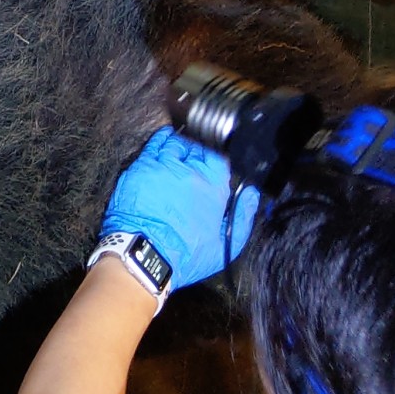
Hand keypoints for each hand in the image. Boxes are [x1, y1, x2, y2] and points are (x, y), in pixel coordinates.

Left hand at [99, 126, 258, 290]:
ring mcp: (165, 166)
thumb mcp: (226, 245)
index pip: (219, 156)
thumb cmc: (186, 254)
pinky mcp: (143, 167)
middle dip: (197, 148)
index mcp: (214, 187)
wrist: (146, 254)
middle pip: (197, 147)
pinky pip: (154, 145)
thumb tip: (251, 194)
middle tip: (195, 153)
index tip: (214, 156)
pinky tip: (163, 139)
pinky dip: (160, 140)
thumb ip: (243, 216)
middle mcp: (191, 171)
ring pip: (175, 143)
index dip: (217, 153)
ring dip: (179, 143)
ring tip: (180, 144)